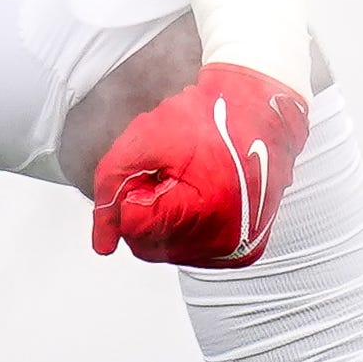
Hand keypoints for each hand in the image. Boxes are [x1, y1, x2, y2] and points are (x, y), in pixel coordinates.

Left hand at [91, 63, 310, 268]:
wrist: (260, 110)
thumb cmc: (207, 118)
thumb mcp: (145, 139)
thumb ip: (110, 187)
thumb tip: (102, 243)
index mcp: (207, 213)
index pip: (132, 225)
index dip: (134, 191)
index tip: (154, 168)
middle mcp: (228, 242)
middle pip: (147, 245)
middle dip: (145, 208)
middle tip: (167, 174)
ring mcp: (238, 250)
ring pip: (166, 251)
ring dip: (162, 219)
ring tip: (187, 183)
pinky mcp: (244, 251)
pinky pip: (192, 249)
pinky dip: (184, 227)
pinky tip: (200, 197)